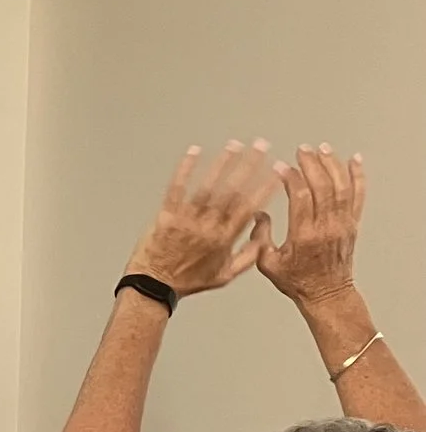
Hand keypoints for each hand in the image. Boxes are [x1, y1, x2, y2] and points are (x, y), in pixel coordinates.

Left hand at [127, 141, 277, 297]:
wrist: (153, 286)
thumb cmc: (188, 282)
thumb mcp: (225, 276)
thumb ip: (248, 255)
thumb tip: (264, 235)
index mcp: (225, 239)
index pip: (250, 207)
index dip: (265, 187)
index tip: (277, 170)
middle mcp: (208, 227)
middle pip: (233, 191)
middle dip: (249, 166)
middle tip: (261, 146)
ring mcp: (187, 220)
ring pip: (208, 187)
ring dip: (223, 163)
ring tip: (235, 145)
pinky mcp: (167, 216)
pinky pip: (177, 188)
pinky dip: (186, 169)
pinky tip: (194, 152)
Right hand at [255, 143, 364, 308]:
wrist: (327, 293)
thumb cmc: (297, 282)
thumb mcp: (268, 264)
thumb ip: (261, 237)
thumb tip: (257, 214)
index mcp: (304, 236)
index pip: (300, 197)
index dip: (291, 178)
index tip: (281, 167)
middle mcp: (326, 227)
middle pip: (323, 186)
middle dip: (312, 164)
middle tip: (302, 150)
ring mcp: (343, 224)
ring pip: (342, 186)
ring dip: (332, 164)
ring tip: (322, 149)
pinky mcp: (353, 223)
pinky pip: (359, 195)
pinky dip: (358, 175)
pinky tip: (354, 160)